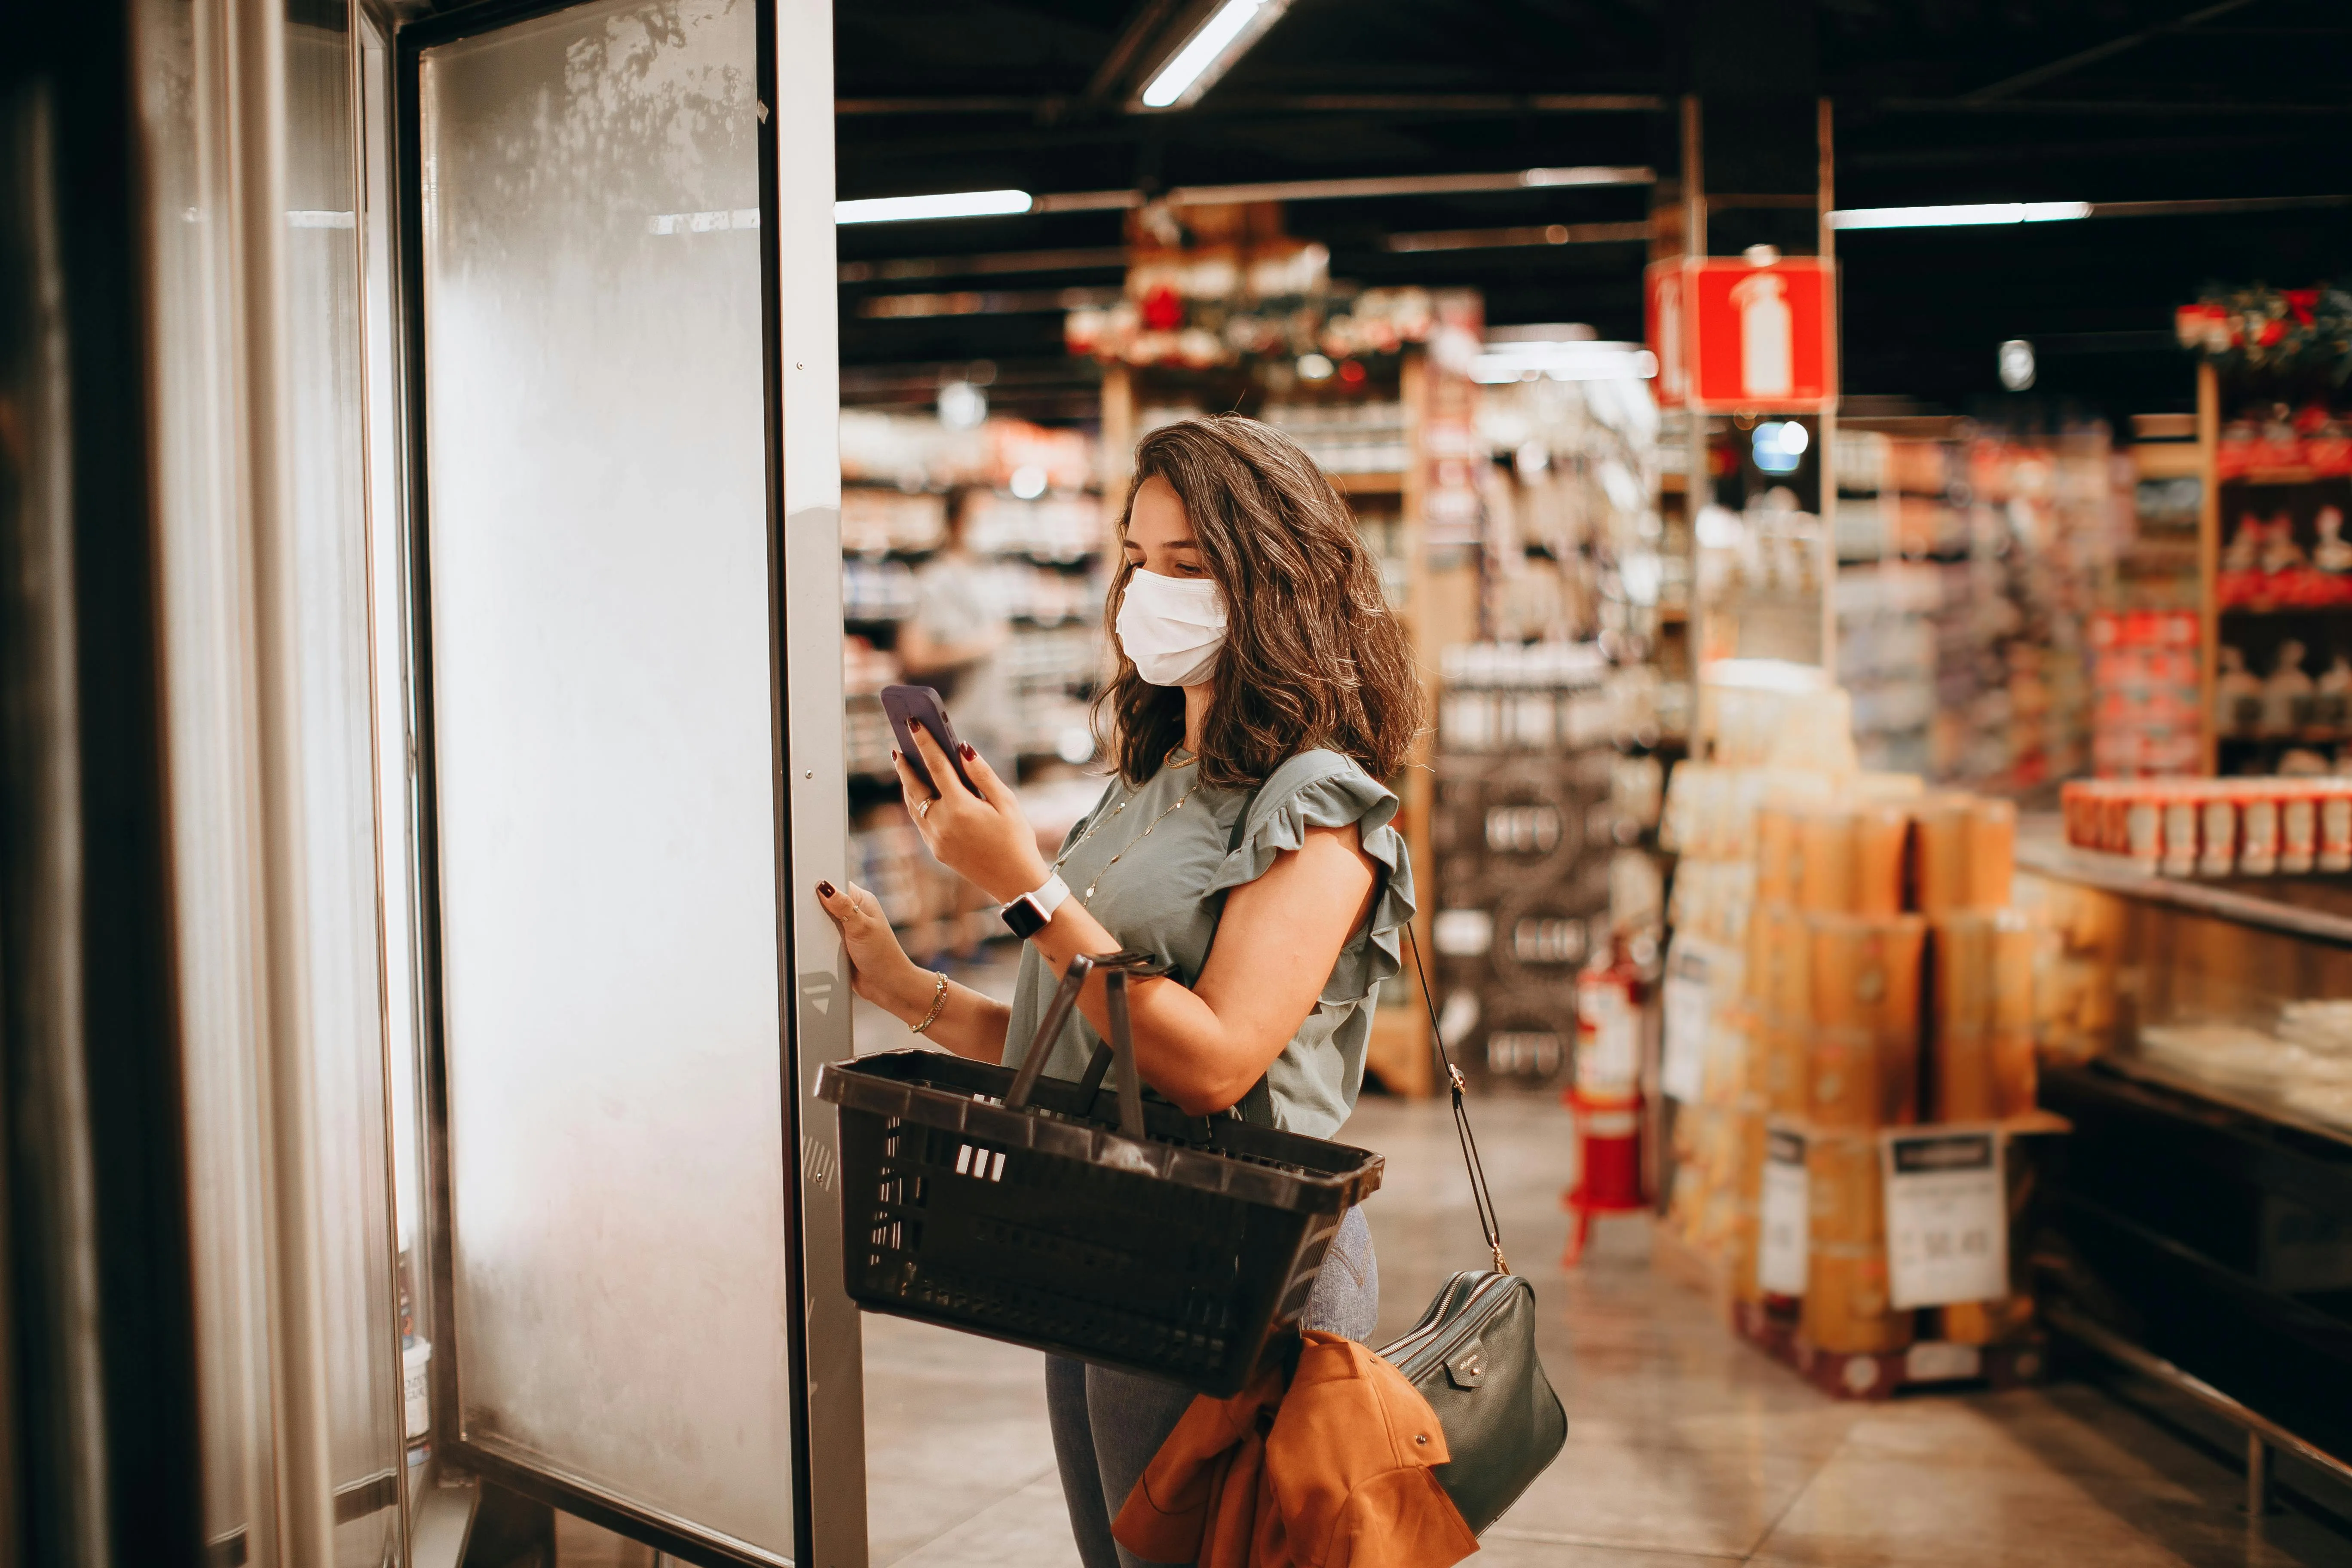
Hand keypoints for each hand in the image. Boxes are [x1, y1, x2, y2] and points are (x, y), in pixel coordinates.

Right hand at [813, 878, 936, 1015]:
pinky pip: (822, 939)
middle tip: (810, 915)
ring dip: (817, 928)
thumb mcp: (861, 928)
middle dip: (816, 909)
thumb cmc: (883, 956)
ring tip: (815, 932)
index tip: (807, 888)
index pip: (837, 884)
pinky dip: (818, 942)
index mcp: (862, 900)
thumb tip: (825, 886)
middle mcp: (854, 912)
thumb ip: (843, 906)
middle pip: (826, 903)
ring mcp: (846, 929)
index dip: (822, 885)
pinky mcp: (839, 945)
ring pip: (821, 922)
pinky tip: (816, 944)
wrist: (886, 986)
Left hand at [894, 729, 1049, 903]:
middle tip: (898, 744)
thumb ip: (982, 775)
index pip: (936, 766)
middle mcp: (942, 823)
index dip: (925, 742)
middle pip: (915, 786)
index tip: (914, 723)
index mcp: (961, 808)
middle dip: (905, 763)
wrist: (1014, 882)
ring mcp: (936, 839)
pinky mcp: (936, 850)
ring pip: (912, 805)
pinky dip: (915, 803)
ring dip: (907, 784)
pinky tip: (919, 793)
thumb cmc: (1016, 839)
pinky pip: (919, 821)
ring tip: (905, 765)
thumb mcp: (1007, 803)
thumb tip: (963, 750)